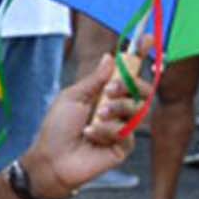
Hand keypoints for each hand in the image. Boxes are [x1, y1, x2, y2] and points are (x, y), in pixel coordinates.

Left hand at [21, 62, 140, 196]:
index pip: (127, 72)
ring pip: (137, 108)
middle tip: (111, 90)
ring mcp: (123, 126)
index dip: (139, 56)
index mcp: (104, 93)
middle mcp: (116, 107)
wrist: (53, 159)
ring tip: (96, 118)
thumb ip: (95, 79)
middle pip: (141, 88)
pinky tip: (91, 136)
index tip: (145, 39)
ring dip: (116, 109)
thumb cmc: (57, 129)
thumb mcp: (73, 97)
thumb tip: (110, 57)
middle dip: (129, 86)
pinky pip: (126, 131)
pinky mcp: (125, 145)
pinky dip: (106, 130)